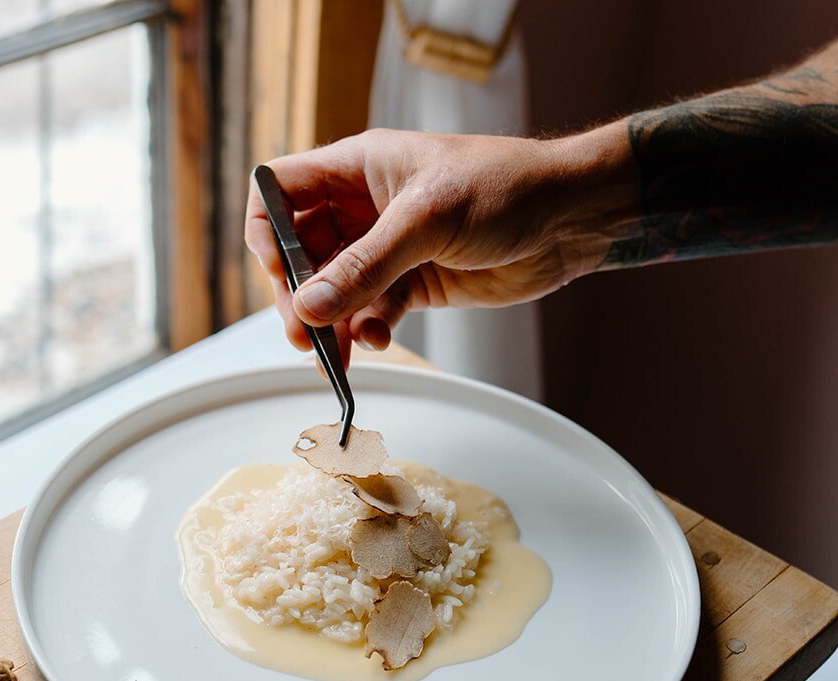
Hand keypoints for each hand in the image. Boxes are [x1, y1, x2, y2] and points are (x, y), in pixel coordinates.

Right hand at [245, 127, 634, 353]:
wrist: (570, 218)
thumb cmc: (507, 188)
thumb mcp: (426, 222)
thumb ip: (364, 268)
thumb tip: (309, 307)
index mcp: (358, 168)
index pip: (281, 191)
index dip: (267, 231)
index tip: (277, 271)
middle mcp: (365, 207)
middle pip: (299, 252)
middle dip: (297, 294)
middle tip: (303, 333)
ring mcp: (388, 247)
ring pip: (334, 291)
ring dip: (329, 324)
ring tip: (333, 354)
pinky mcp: (414, 282)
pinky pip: (370, 311)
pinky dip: (367, 331)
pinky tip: (378, 340)